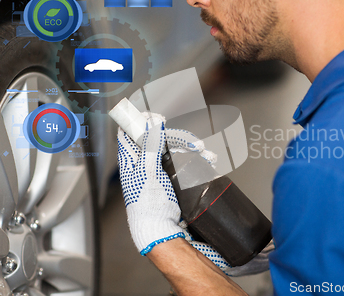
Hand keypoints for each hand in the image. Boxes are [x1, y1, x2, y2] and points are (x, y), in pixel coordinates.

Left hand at [117, 112, 271, 271]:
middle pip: (160, 139)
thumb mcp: (148, 171)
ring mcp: (160, 172)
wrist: (164, 231)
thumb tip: (151, 122)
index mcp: (132, 160)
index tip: (158, 116)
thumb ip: (149, 144)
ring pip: (176, 149)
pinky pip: (186, 163)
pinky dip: (197, 160)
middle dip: (178, 138)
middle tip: (193, 143)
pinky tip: (208, 161)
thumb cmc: (149, 206)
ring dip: (192, 148)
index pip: (131, 133)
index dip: (143, 121)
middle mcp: (145, 164)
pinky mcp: (174, 180)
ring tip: (206, 155)